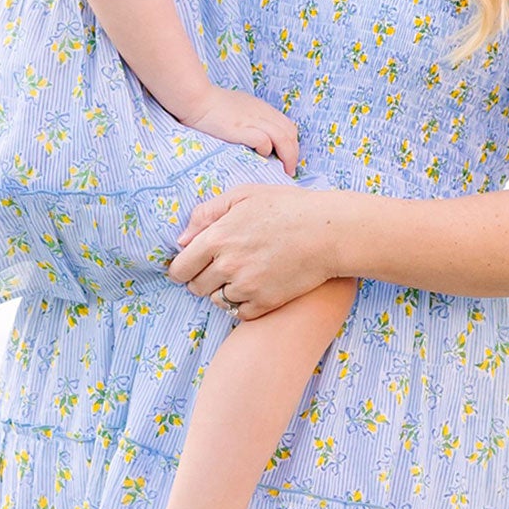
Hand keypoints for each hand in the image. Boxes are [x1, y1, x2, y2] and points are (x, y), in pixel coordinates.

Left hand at [170, 184, 338, 318]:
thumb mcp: (243, 196)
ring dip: (223, 291)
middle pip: (196, 287)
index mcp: (217, 237)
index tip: (189, 268)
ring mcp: (246, 287)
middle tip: (220, 268)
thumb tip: (182, 240)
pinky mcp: (265, 303)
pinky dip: (243, 304)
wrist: (328, 232)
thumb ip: (207, 213)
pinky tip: (255, 287)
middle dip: (202, 279)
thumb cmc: (287, 208)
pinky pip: (239, 313)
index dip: (181, 269)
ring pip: (217, 301)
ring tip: (242, 275)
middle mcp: (227, 265)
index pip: (180, 268)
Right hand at [185, 88, 299, 178]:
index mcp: (261, 108)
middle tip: (290, 170)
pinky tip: (262, 157)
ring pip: (282, 138)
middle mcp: (261, 113)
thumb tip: (258, 138)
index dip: (292, 144)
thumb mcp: (239, 107)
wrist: (195, 99)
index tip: (288, 159)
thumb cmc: (211, 105)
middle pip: (289, 133)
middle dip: (294, 154)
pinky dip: (267, 150)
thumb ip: (251, 119)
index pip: (287, 127)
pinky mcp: (240, 129)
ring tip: (285, 171)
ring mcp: (251, 121)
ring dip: (287, 156)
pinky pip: (263, 140)